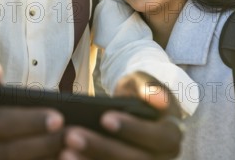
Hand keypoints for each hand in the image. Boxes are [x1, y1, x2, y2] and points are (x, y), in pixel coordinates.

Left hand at [60, 72, 183, 159]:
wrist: (134, 109)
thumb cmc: (138, 93)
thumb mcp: (143, 83)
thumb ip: (149, 86)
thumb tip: (158, 99)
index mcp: (170, 136)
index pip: (155, 137)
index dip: (131, 129)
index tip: (105, 118)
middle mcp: (161, 159)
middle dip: (101, 148)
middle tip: (71, 136)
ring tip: (64, 152)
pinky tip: (63, 158)